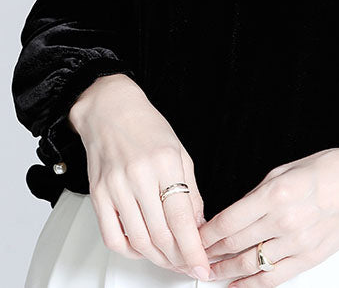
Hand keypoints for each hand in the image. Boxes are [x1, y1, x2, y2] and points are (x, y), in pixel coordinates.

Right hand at [69, 73, 214, 280]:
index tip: (202, 266)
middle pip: (161, 234)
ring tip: (170, 261)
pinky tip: (142, 250)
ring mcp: (116, 187)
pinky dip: (129, 251)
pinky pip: (112, 237)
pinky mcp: (98, 195)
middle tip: (189, 266)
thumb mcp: (180, 153)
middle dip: (178, 258)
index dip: (193, 248)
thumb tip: (199, 226)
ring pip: (138, 240)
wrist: (110, 111)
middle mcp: (139, 175)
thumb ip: (191, 191)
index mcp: (166, 162)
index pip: (182, 218)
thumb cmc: (147, 128)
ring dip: (157, 259)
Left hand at [198, 147, 338, 286]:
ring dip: (225, 271)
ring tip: (210, 273)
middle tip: (196, 257)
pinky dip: (250, 285)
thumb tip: (235, 213)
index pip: (228, 221)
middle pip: (234, 244)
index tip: (193, 238)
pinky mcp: (308, 258)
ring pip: (249, 264)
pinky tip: (236, 286)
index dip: (206, 234)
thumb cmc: (327, 170)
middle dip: (210, 253)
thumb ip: (257, 193)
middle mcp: (283, 221)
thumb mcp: (285, 169)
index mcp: (275, 194)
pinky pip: (273, 278)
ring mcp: (296, 243)